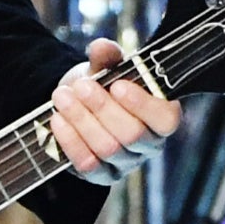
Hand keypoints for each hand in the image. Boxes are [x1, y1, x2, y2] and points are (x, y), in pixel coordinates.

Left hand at [48, 38, 180, 186]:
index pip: (166, 119)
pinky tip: (57, 120)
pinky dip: (70, 141)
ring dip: (82, 120)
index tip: (117, 85)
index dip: (143, 105)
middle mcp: (149, 144)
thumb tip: (101, 48)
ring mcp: (126, 162)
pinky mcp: (102, 175)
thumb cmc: (103, 85)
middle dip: (103, 108)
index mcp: (161, 116)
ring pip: (108, 148)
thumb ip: (107, 57)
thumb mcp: (107, 68)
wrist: (78, 104)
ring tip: (62, 97)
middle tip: (81, 87)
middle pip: (132, 134)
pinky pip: (88, 165)